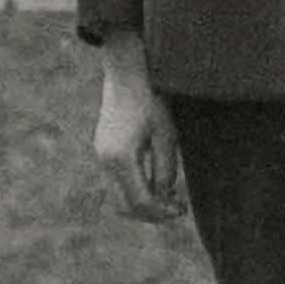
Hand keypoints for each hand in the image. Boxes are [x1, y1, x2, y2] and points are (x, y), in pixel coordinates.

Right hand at [94, 38, 184, 223]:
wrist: (126, 71)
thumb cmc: (150, 99)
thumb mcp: (166, 136)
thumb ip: (165, 171)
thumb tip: (166, 199)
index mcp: (121, 159)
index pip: (140, 202)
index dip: (162, 212)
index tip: (182, 211)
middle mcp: (106, 161)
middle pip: (127, 205)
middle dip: (152, 212)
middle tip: (177, 208)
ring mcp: (102, 155)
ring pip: (121, 195)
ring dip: (144, 201)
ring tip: (169, 197)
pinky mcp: (104, 148)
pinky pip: (119, 180)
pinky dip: (136, 188)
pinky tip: (156, 181)